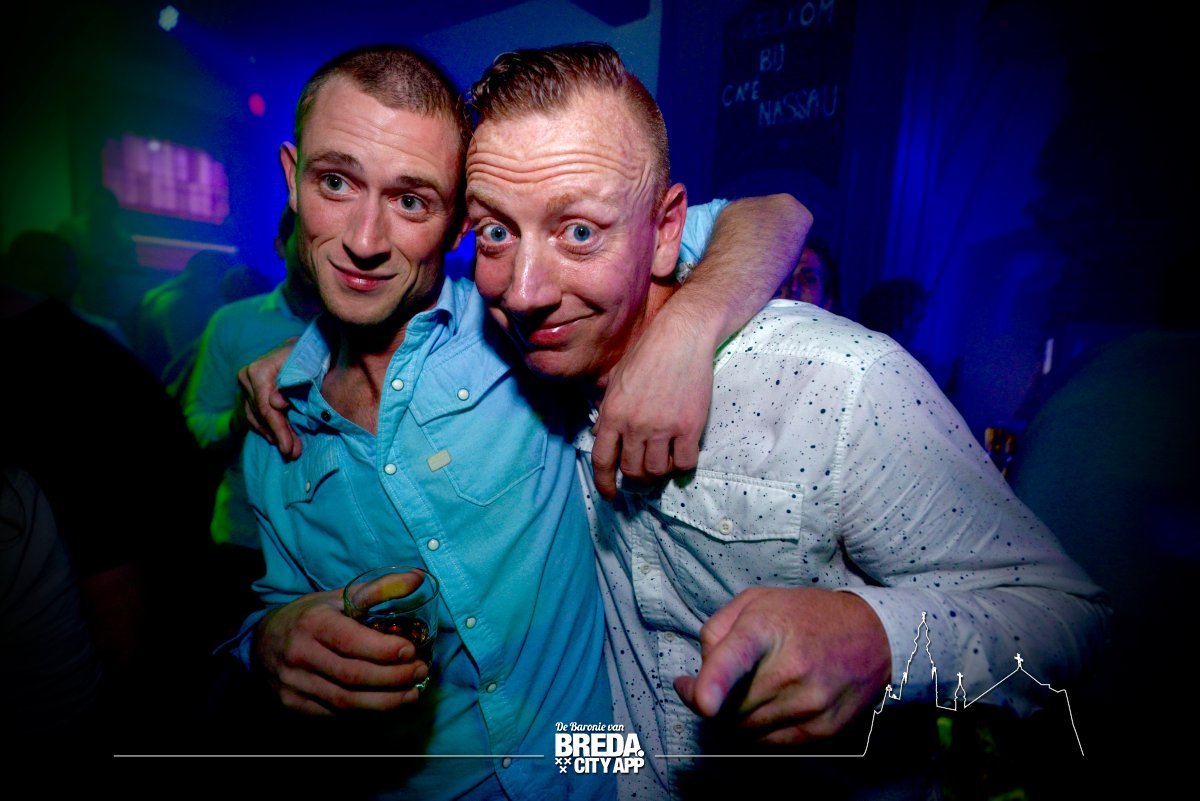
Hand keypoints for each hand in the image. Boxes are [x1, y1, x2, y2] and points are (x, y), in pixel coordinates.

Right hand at [238, 338, 299, 458]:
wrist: (307, 346)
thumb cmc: (311, 356)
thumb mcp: (308, 367)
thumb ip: (293, 384)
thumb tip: (276, 403)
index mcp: (259, 370)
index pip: (266, 408)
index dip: (278, 429)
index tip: (289, 448)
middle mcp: (247, 377)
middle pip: (261, 414)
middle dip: (278, 435)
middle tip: (293, 453)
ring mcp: (246, 384)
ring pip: (255, 416)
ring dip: (272, 434)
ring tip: (290, 449)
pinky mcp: (249, 391)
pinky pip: (253, 414)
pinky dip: (265, 426)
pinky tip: (277, 437)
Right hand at [251, 589, 428, 714]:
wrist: (261, 642)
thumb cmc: (309, 616)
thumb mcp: (337, 597)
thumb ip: (379, 589)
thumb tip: (418, 577)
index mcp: (312, 623)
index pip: (350, 642)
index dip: (384, 650)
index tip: (411, 651)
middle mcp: (299, 655)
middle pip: (352, 676)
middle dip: (393, 678)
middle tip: (420, 672)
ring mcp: (293, 684)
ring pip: (345, 702)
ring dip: (385, 701)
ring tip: (412, 693)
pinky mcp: (293, 706)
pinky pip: (335, 715)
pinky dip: (366, 712)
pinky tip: (388, 704)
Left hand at [592, 307, 711, 498]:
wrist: (682, 337)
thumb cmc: (647, 354)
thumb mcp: (616, 380)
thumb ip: (606, 410)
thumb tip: (599, 434)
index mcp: (613, 414)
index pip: (602, 460)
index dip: (604, 483)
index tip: (610, 495)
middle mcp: (635, 426)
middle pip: (632, 470)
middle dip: (636, 477)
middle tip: (643, 472)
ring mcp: (663, 428)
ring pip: (656, 470)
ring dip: (658, 472)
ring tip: (662, 461)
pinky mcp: (689, 427)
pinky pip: (684, 462)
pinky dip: (681, 464)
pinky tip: (681, 453)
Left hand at [673, 587, 890, 744]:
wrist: (872, 636)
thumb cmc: (804, 615)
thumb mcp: (756, 601)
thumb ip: (717, 631)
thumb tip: (700, 674)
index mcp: (768, 628)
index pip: (738, 656)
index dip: (716, 681)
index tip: (701, 700)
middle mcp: (792, 669)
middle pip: (729, 707)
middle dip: (709, 702)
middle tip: (711, 686)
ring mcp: (809, 704)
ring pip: (745, 731)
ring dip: (731, 720)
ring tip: (742, 694)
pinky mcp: (822, 731)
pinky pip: (768, 746)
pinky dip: (755, 733)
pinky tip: (762, 709)